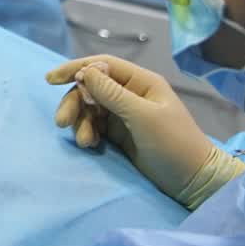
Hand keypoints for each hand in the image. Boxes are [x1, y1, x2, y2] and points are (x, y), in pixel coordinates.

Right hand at [46, 54, 220, 201]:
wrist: (193, 180)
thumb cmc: (174, 143)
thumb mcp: (143, 116)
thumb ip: (112, 93)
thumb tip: (84, 71)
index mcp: (141, 82)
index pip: (102, 65)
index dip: (76, 68)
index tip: (51, 79)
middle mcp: (130, 94)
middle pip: (90, 88)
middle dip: (74, 102)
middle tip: (61, 122)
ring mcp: (124, 114)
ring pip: (89, 108)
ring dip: (81, 121)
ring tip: (84, 142)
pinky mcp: (120, 133)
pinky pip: (94, 125)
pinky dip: (87, 133)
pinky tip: (90, 145)